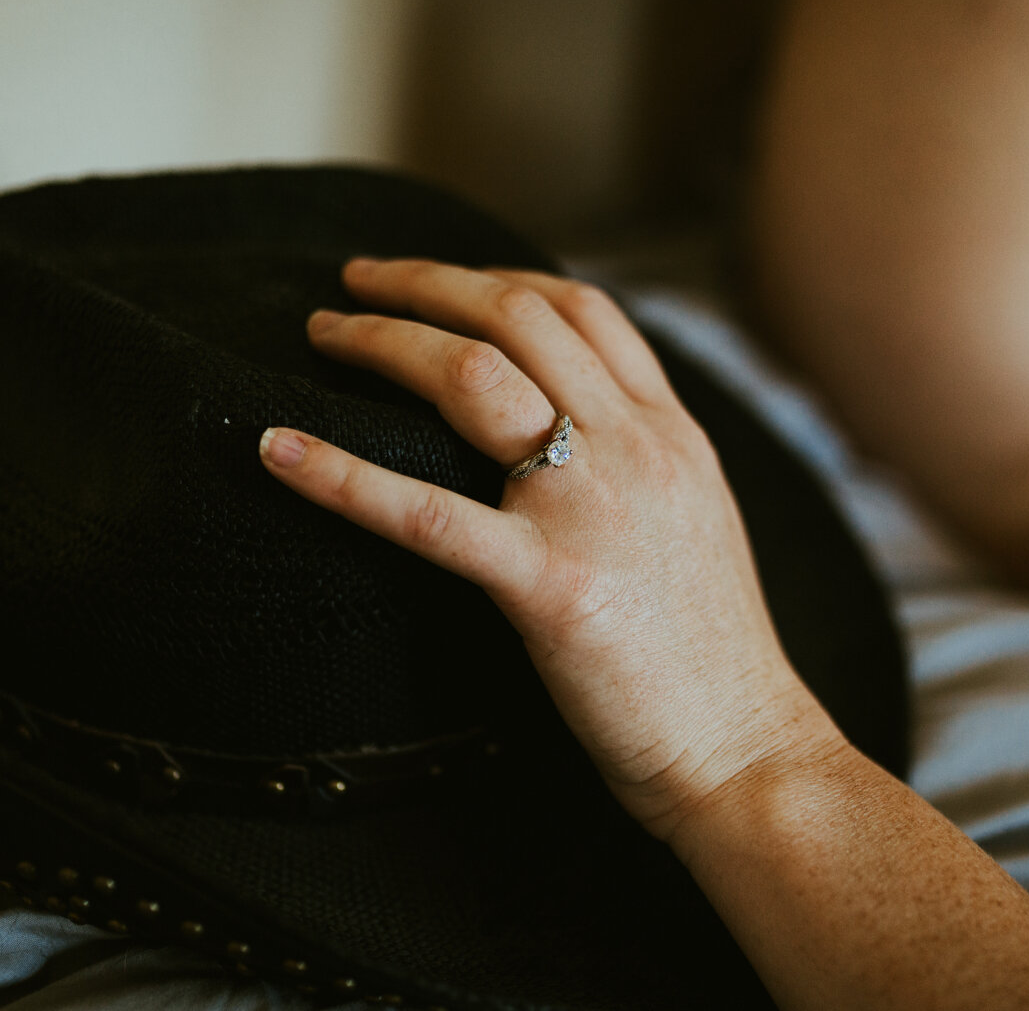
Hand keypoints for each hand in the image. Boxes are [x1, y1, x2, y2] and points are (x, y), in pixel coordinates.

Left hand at [258, 258, 838, 843]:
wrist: (748, 755)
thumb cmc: (714, 656)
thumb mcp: (697, 515)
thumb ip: (640, 453)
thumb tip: (569, 417)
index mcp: (671, 431)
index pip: (580, 307)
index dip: (495, 273)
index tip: (436, 276)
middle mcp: (635, 447)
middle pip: (515, 315)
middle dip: (424, 282)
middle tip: (354, 278)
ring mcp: (590, 509)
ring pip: (471, 377)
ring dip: (383, 339)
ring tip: (323, 332)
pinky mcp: (549, 586)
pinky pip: (427, 514)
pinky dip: (341, 473)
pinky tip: (280, 450)